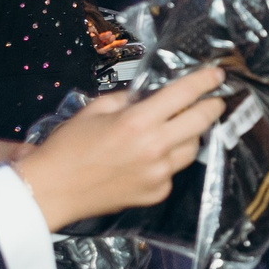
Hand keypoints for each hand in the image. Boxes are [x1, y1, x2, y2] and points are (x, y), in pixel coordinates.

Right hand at [8, 68, 226, 231]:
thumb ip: (127, 99)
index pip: (184, 94)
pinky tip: (150, 158)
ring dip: (191, 135)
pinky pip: (174, 171)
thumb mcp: (95, 110)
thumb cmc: (67, 148)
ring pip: (192, 149)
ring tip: (177, 128)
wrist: (52, 189)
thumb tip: (148, 96)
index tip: (216, 76)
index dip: (205, 82)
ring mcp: (159, 174)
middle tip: (214, 100)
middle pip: (201, 122)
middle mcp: (155, 148)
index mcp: (138, 122)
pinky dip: (168, 161)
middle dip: (212, 107)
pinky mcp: (157, 193)